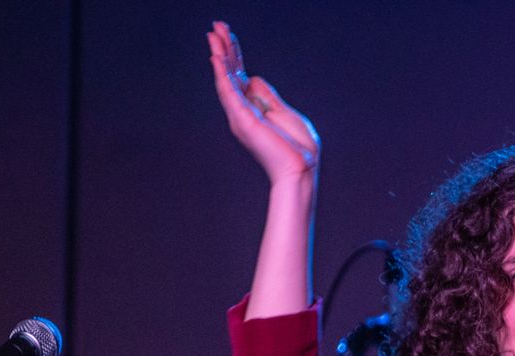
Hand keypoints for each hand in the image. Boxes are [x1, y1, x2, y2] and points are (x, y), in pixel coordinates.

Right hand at [208, 21, 318, 185]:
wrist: (300, 170)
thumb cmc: (297, 148)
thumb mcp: (284, 113)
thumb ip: (268, 96)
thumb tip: (254, 79)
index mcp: (254, 109)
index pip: (240, 76)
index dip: (234, 55)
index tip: (227, 34)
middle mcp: (243, 111)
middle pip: (230, 74)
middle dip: (224, 49)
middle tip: (216, 26)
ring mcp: (241, 115)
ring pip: (226, 79)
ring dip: (220, 55)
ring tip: (214, 34)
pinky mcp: (243, 119)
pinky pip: (229, 92)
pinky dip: (222, 74)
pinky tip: (216, 57)